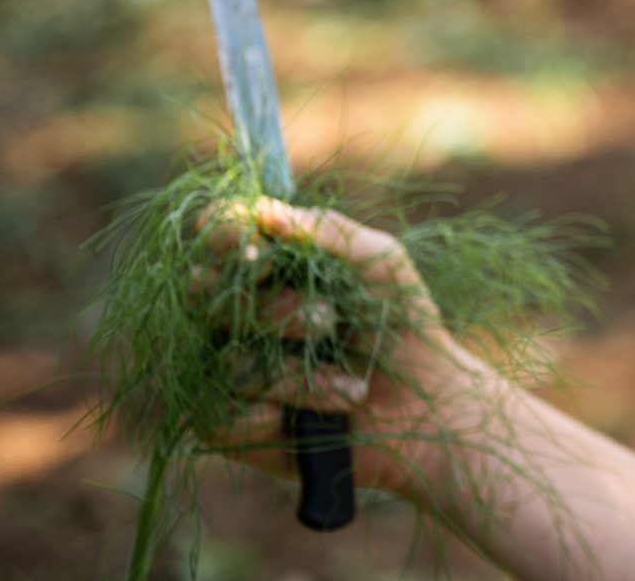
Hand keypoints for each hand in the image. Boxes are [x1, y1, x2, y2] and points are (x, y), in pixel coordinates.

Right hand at [197, 198, 487, 497]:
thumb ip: (329, 232)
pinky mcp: (226, 424)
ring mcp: (225, 367)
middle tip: (328, 321)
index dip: (222, 234)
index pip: (217, 234)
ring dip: (297, 375)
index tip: (254, 249)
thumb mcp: (382, 265)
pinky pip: (217, 416)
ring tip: (353, 388)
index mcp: (268, 266)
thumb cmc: (403, 324)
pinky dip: (271, 415)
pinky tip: (310, 417)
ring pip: (228, 361)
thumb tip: (265, 211)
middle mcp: (236, 313)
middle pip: (209, 296)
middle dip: (276, 310)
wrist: (425, 406)